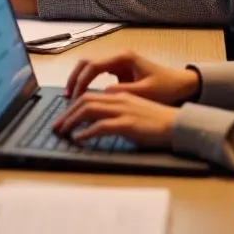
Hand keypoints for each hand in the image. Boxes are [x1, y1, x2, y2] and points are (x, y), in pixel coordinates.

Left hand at [54, 90, 178, 147]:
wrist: (176, 124)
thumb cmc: (156, 121)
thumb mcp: (133, 112)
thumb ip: (116, 112)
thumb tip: (97, 122)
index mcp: (119, 95)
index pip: (89, 96)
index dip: (73, 106)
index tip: (63, 118)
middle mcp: (118, 99)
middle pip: (85, 100)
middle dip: (67, 113)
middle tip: (56, 126)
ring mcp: (122, 110)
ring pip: (89, 110)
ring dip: (72, 121)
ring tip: (62, 132)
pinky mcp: (128, 124)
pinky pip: (101, 126)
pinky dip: (87, 132)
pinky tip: (79, 138)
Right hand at [64, 51, 200, 105]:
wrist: (179, 84)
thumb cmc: (165, 87)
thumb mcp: (145, 92)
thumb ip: (123, 92)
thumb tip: (102, 95)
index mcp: (124, 58)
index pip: (94, 66)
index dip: (81, 81)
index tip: (74, 97)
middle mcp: (118, 57)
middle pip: (87, 62)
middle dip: (75, 78)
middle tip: (68, 97)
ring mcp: (118, 63)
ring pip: (90, 67)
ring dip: (79, 80)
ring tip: (71, 98)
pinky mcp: (119, 71)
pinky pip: (97, 74)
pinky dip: (87, 83)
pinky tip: (83, 97)